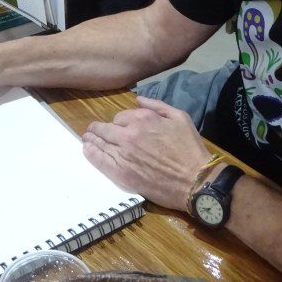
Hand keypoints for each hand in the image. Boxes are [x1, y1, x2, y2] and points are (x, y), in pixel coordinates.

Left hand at [82, 95, 208, 210]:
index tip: (120, 127)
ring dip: (91, 140)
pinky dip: (92, 154)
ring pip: (100, 144)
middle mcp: (130, 134)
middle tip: (91, 131)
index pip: (120, 117)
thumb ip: (157, 106)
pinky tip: (87, 151)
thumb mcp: (180, 118)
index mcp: (143, 119)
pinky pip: (100, 161)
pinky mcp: (122, 173)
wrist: (195, 181)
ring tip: (86, 139)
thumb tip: (138, 100)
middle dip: (98, 129)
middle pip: (105, 129)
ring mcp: (124, 155)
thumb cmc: (190, 149)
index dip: (119, 122)